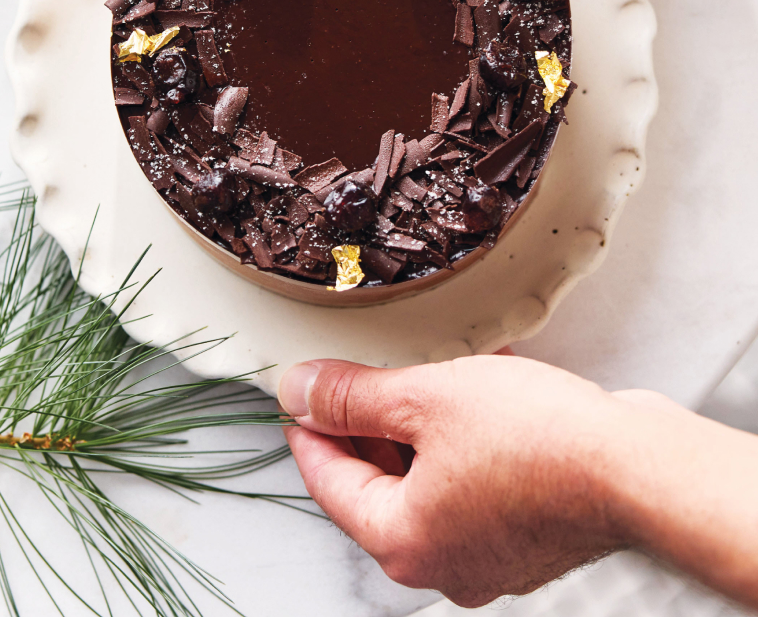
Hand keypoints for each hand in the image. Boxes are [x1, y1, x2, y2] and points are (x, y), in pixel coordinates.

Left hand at [280, 354, 757, 607]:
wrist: (635, 466)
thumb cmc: (537, 440)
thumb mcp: (426, 398)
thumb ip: (354, 396)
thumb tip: (299, 390)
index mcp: (403, 541)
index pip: (329, 482)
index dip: (309, 428)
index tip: (298, 395)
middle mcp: (443, 562)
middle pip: (379, 485)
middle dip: (367, 423)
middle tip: (356, 375)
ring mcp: (490, 553)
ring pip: (430, 479)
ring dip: (420, 425)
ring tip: (421, 371)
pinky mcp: (529, 533)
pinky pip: (476, 479)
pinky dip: (466, 437)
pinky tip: (477, 384)